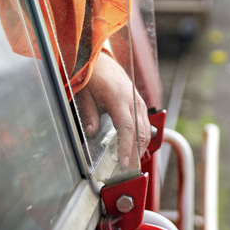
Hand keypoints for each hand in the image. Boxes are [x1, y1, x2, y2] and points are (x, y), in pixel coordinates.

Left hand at [75, 52, 150, 170]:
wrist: (100, 58)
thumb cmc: (90, 74)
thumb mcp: (83, 93)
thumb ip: (89, 113)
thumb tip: (91, 133)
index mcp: (118, 98)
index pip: (127, 127)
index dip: (127, 147)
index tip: (124, 163)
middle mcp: (133, 100)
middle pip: (141, 132)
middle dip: (136, 153)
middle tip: (127, 171)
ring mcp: (138, 101)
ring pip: (146, 129)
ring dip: (140, 148)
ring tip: (130, 164)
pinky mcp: (139, 102)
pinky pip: (144, 123)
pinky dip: (141, 138)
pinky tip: (134, 149)